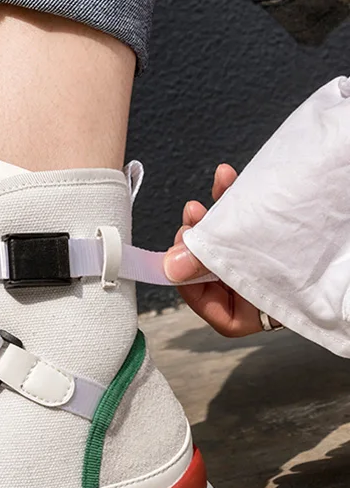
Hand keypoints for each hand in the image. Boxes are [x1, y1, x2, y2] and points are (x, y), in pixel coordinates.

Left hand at [163, 163, 271, 336]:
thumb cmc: (316, 257)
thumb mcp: (253, 262)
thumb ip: (209, 265)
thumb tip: (170, 266)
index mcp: (257, 312)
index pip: (211, 308)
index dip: (190, 283)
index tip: (180, 256)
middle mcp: (259, 291)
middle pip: (215, 271)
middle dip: (200, 240)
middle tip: (192, 217)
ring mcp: (267, 265)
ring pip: (229, 243)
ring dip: (216, 215)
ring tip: (212, 190)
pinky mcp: (274, 238)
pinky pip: (247, 224)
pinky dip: (236, 202)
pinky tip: (226, 176)